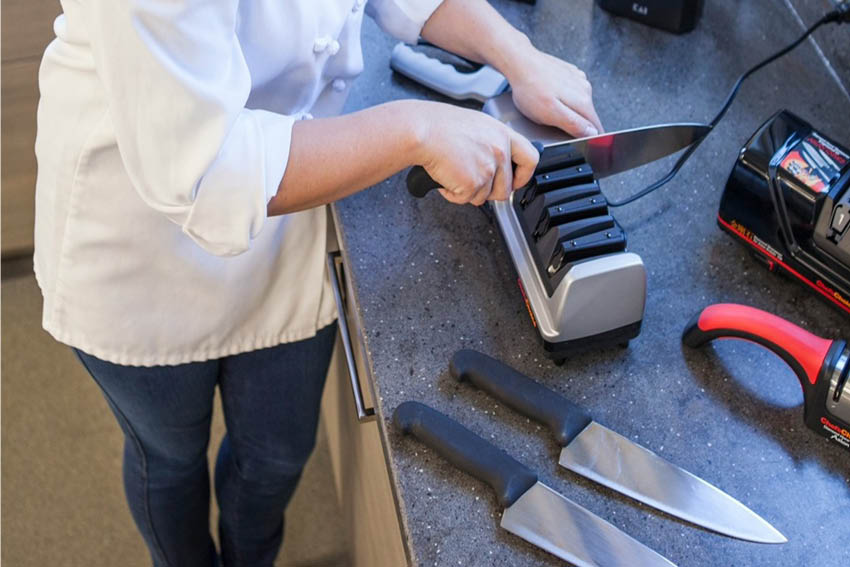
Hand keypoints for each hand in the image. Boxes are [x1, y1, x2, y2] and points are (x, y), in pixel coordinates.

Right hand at [411, 101, 538, 205]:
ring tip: (453, 173)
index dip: (523, 176)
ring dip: (468, 192)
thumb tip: (492, 162)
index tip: (514, 181)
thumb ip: (490, 143)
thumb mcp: (475, 125)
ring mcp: (488, 169)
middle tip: (471, 183)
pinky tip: (445, 177)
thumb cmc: (438, 126)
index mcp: (502, 134)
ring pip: (485, 197)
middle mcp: (499, 151)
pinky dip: (452, 194)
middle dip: (488, 192)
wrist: (421, 131)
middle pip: (506, 188)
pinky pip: (465, 199)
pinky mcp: (473, 183)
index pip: (530, 159)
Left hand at [504, 44, 603, 138]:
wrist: (519, 62)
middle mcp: (585, 89)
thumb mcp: (550, 114)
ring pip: (579, 104)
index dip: (587, 138)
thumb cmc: (530, 89)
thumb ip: (574, 125)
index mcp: (584, 101)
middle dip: (575, 124)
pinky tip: (548, 95)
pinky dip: (562, 97)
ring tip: (548, 107)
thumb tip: (592, 133)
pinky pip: (571, 92)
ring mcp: (578, 79)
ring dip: (568, 110)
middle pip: (587, 117)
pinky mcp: (570, 73)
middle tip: (554, 123)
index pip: (596, 128)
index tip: (576, 141)